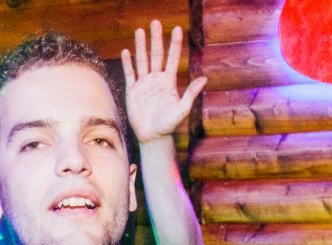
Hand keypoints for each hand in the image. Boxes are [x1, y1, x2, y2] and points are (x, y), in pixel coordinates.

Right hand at [121, 20, 207, 143]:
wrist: (153, 136)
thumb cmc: (169, 124)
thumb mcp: (182, 109)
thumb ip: (191, 93)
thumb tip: (204, 79)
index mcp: (168, 81)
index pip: (172, 59)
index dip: (175, 44)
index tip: (178, 29)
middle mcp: (156, 79)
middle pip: (156, 54)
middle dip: (156, 39)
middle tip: (155, 22)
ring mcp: (144, 84)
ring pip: (142, 60)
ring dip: (141, 46)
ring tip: (140, 31)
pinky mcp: (133, 91)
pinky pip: (130, 74)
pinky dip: (128, 63)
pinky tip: (127, 51)